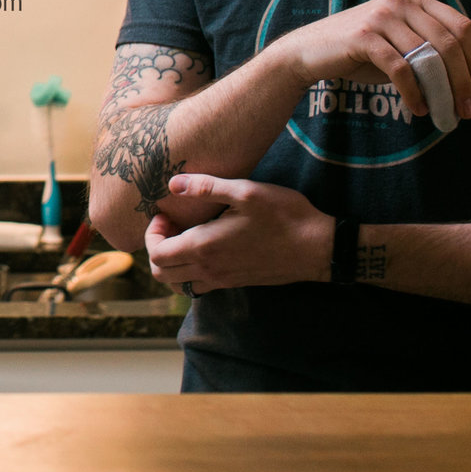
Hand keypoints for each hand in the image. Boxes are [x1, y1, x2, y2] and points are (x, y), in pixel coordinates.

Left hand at [144, 175, 332, 292]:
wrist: (318, 248)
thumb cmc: (284, 216)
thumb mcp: (246, 192)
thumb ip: (206, 187)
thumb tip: (172, 184)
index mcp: (205, 247)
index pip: (156, 254)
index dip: (151, 234)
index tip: (165, 214)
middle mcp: (210, 269)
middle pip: (161, 273)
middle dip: (157, 247)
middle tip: (172, 224)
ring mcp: (223, 280)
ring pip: (179, 284)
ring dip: (171, 263)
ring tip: (184, 237)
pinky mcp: (236, 283)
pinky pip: (199, 287)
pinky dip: (190, 273)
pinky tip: (205, 248)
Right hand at [267, 0, 470, 121]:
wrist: (309, 52)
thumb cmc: (361, 53)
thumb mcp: (401, 46)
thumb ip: (429, 52)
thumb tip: (466, 83)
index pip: (462, 26)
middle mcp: (401, 1)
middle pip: (450, 43)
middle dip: (463, 80)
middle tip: (466, 110)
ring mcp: (382, 16)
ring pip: (429, 57)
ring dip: (442, 91)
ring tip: (445, 114)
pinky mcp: (365, 36)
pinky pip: (401, 68)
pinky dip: (413, 93)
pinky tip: (418, 108)